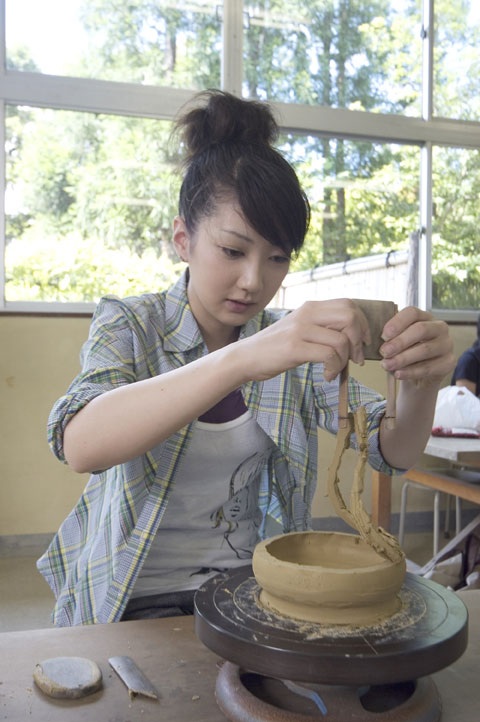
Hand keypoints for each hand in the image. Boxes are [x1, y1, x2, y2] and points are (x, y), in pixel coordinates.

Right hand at [241, 299, 371, 381]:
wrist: (245, 357)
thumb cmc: (274, 347)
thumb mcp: (299, 329)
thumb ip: (321, 326)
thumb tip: (352, 336)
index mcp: (310, 307)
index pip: (348, 305)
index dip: (362, 323)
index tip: (362, 342)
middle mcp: (307, 313)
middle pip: (350, 317)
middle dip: (359, 340)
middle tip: (355, 358)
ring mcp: (300, 329)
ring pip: (342, 340)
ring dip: (344, 360)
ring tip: (335, 370)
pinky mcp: (294, 347)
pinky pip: (329, 355)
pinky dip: (334, 368)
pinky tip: (326, 375)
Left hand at [379, 307, 454, 385]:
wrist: (418, 376)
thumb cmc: (405, 353)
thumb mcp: (397, 342)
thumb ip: (391, 338)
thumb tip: (380, 340)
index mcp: (424, 317)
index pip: (412, 313)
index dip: (397, 322)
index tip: (383, 336)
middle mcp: (439, 327)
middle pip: (421, 329)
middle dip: (400, 341)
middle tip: (384, 352)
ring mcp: (446, 344)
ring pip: (425, 349)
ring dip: (403, 358)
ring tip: (387, 365)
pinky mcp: (449, 362)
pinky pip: (429, 367)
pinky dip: (411, 371)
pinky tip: (398, 374)